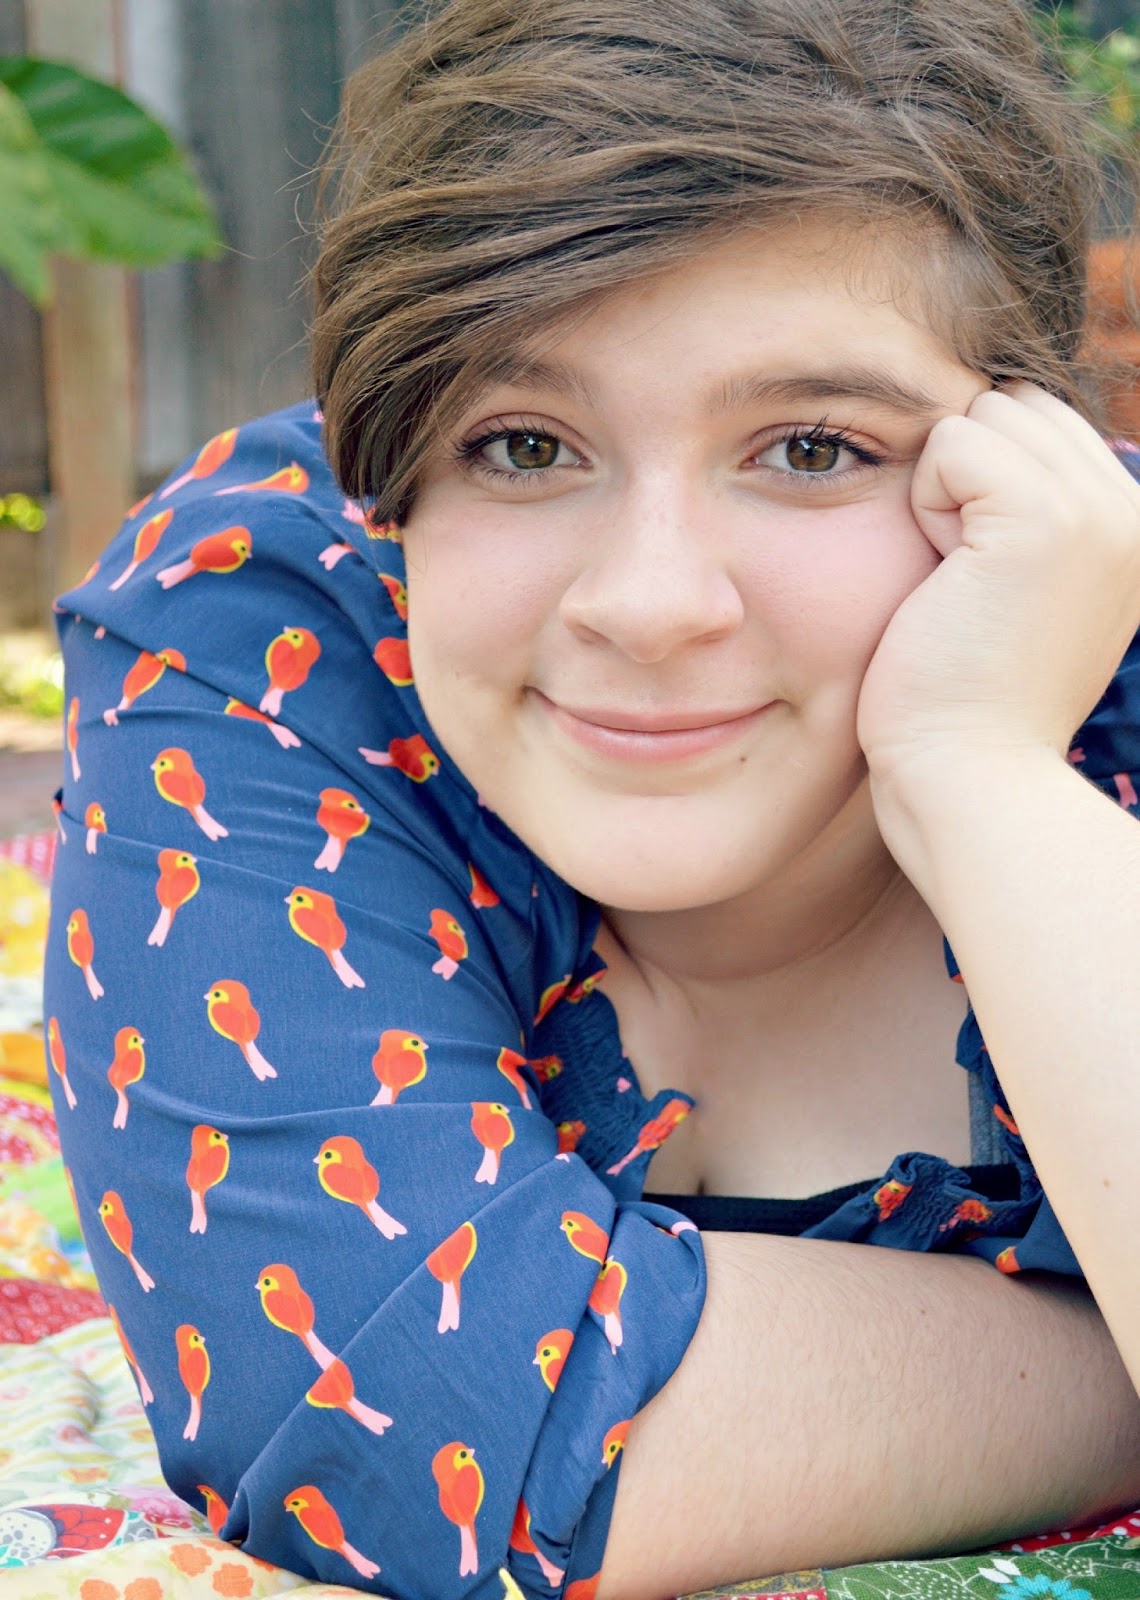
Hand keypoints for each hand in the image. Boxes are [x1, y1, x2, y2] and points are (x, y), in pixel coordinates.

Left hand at [856, 382, 1139, 792]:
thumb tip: (984, 422)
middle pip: (1012, 404)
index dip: (979, 485)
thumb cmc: (961, 698)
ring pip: (983, 415)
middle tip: (967, 583)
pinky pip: (951, 442)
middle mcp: (1131, 507)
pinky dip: (925, 506)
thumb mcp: (1014, 593)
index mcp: (1130, 525)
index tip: (983, 581)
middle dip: (964, 478)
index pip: (1037, 421)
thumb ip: (1023, 514)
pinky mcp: (1045, 519)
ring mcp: (1097, 509)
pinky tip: (945, 581)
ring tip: (961, 585)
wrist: (967, 776)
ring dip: (943, 492)